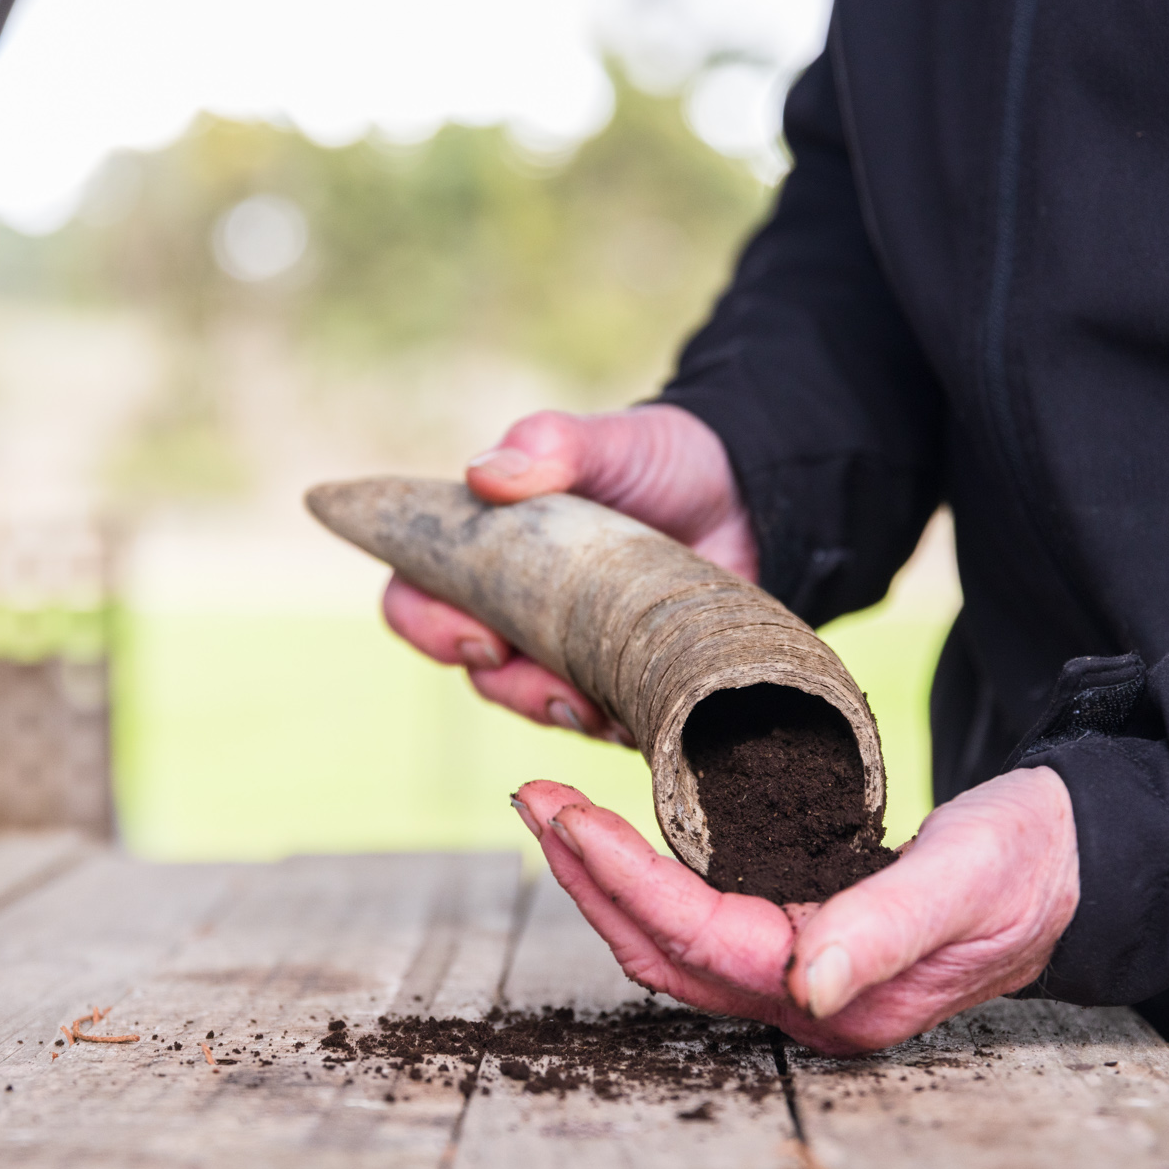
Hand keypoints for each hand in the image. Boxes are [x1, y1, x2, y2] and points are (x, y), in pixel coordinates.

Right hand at [382, 404, 752, 744]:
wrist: (750, 497)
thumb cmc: (660, 460)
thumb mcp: (609, 440)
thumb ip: (549, 444)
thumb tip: (483, 475)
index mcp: (490, 549)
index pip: (417, 597)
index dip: (427, 625)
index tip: (478, 634)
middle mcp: (517, 608)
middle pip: (471, 667)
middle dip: (501, 683)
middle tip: (551, 684)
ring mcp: (570, 653)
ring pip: (531, 704)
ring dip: (555, 711)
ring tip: (596, 705)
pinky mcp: (623, 685)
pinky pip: (601, 727)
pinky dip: (614, 724)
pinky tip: (640, 713)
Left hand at [509, 768, 1078, 1054]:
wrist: (1075, 860)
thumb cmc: (1028, 864)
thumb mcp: (965, 880)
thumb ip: (887, 930)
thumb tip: (805, 985)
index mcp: (837, 992)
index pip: (697, 937)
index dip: (621, 876)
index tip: (563, 812)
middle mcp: (803, 997)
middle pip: (660, 949)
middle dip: (585, 875)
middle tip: (532, 797)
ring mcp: (797, 974)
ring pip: (668, 940)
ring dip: (603, 877)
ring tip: (554, 810)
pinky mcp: (799, 938)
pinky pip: (697, 920)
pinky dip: (646, 878)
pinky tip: (620, 836)